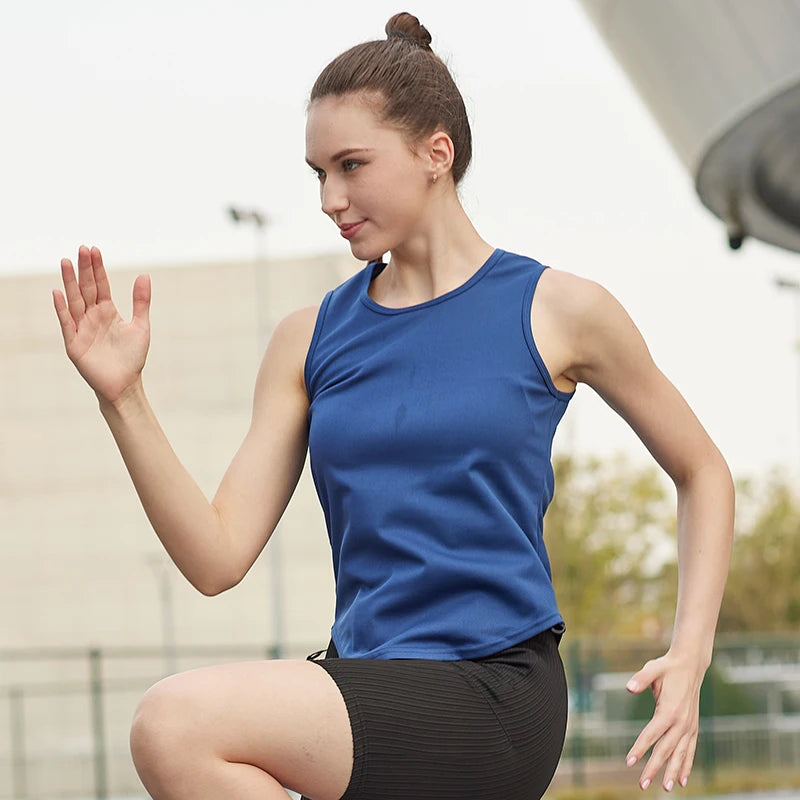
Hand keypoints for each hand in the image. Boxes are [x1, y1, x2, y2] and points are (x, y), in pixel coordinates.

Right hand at [53, 245, 150, 404]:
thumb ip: (141, 301)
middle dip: (84, 269)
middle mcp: (92, 317)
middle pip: (86, 288)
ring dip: (70, 283)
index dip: (97, 268)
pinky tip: (59, 293)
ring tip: (66, 262)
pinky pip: (67, 323)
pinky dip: (63, 309)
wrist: (125, 384)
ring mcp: (82, 328)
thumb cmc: (132, 357)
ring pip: (75, 301)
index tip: (94, 250)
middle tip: (82, 248)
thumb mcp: (141, 326)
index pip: (100, 285)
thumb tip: (144, 274)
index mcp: (107, 311)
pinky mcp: (74, 343)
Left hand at [624, 651, 704, 790]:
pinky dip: (687, 765)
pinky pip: (690, 750)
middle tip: (642, 785)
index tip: (629, 762)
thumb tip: (628, 687)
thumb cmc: (667, 667)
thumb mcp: (653, 668)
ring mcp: (689, 726)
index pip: (651, 734)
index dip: (640, 749)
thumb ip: (640, 678)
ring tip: (664, 788)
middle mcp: (682, 722)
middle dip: (654, 768)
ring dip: (672, 772)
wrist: (691, 665)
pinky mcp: (693, 727)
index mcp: (669, 710)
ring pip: (680, 754)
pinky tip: (682, 780)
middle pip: (665, 749)